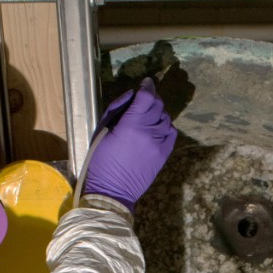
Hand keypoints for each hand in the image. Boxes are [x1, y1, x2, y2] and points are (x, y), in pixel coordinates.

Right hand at [82, 78, 176, 210]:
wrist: (113, 190)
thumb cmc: (101, 160)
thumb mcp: (102, 130)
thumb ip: (117, 109)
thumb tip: (132, 95)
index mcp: (131, 125)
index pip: (147, 97)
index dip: (147, 86)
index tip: (146, 82)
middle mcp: (149, 132)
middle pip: (158, 105)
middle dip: (152, 98)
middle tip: (144, 99)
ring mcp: (160, 144)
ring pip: (166, 118)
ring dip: (157, 113)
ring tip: (147, 117)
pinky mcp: (164, 154)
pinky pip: (171, 132)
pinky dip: (165, 126)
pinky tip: (155, 129)